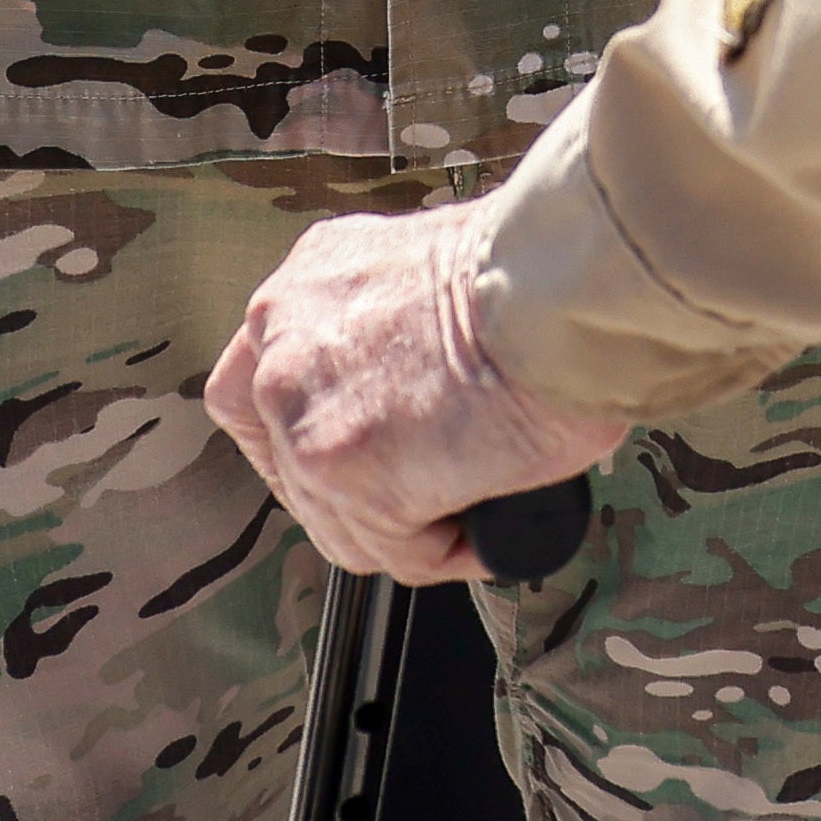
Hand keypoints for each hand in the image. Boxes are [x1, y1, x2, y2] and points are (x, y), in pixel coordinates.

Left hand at [202, 196, 632, 583]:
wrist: (564, 283)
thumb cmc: (539, 270)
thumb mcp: (434, 271)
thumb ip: (393, 327)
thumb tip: (419, 392)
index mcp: (305, 284)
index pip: (256, 382)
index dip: (302, 433)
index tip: (354, 453)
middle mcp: (283, 342)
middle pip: (288, 463)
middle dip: (356, 491)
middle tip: (427, 492)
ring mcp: (304, 411)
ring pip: (339, 518)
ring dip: (409, 527)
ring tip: (481, 502)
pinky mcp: (344, 470)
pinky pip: (395, 549)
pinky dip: (447, 550)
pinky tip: (489, 527)